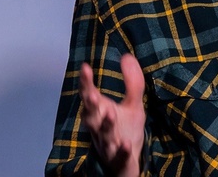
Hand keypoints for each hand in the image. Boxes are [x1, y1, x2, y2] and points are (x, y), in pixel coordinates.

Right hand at [78, 54, 146, 176]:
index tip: (85, 67)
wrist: (126, 162)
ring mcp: (107, 144)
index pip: (89, 96)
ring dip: (105, 125)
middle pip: (91, 116)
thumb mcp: (133, 104)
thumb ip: (132, 82)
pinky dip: (121, 150)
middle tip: (91, 93)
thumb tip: (127, 55)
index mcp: (99, 112)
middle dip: (90, 105)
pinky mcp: (119, 159)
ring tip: (110, 114)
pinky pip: (119, 155)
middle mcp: (98, 128)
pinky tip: (124, 144)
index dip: (86, 83)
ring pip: (103, 135)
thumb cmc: (125, 130)